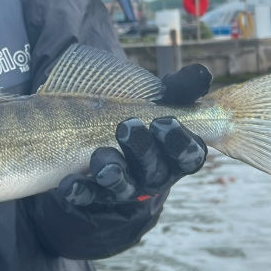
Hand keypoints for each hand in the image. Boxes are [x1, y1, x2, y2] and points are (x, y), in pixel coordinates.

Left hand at [56, 62, 210, 207]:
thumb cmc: (144, 114)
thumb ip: (181, 88)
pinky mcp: (96, 193)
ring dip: (113, 173)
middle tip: (127, 127)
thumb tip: (201, 74)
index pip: (189, 156)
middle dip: (142, 150)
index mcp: (177, 155)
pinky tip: (68, 182)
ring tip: (101, 158)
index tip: (164, 122)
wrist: (103, 129)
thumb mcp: (160, 98)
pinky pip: (88, 196)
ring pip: (123, 188)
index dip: (179, 142)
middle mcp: (154, 175)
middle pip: (154, 171)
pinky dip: (79, 190)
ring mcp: (125, 187)